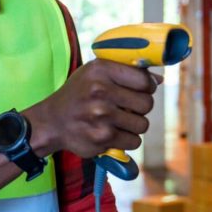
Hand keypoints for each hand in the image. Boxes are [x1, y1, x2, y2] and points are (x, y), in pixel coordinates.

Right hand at [24, 59, 157, 158]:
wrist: (52, 122)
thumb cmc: (79, 94)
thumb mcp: (95, 73)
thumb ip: (125, 72)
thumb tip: (159, 80)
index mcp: (101, 70)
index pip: (144, 80)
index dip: (146, 87)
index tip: (138, 91)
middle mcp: (100, 91)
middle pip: (147, 104)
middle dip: (140, 108)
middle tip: (126, 108)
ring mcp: (101, 116)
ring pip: (142, 125)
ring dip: (133, 125)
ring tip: (117, 121)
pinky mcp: (102, 138)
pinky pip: (133, 141)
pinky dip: (126, 140)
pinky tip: (111, 133)